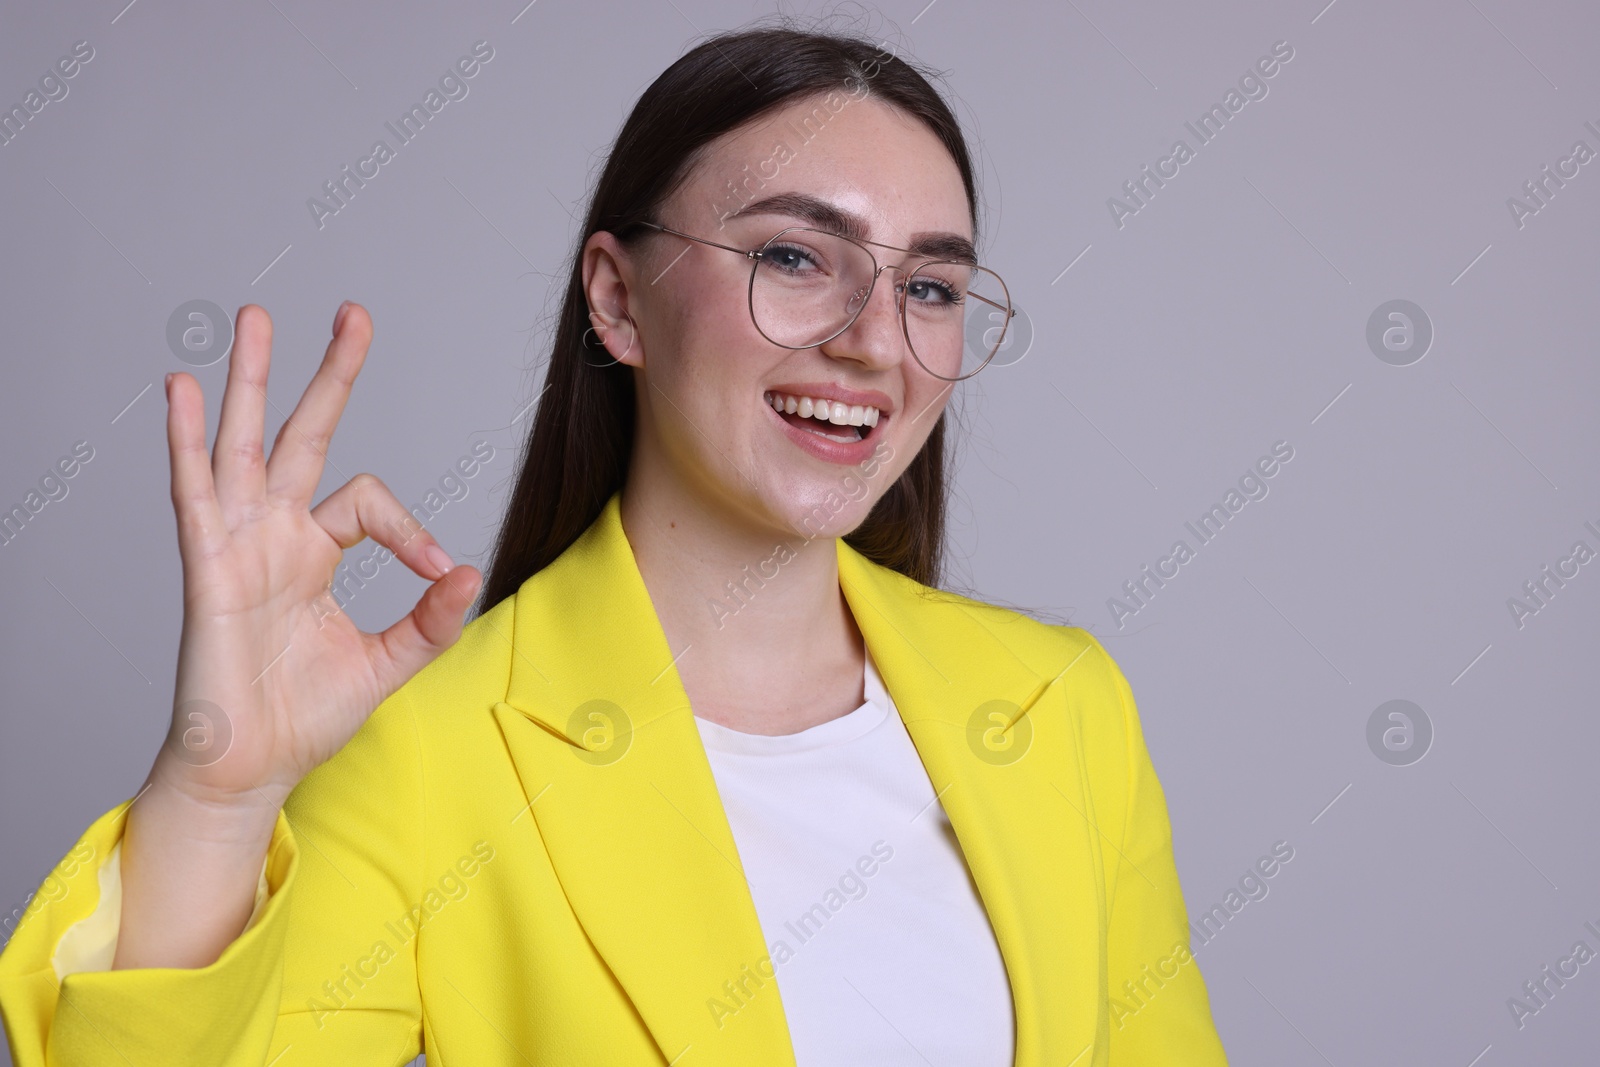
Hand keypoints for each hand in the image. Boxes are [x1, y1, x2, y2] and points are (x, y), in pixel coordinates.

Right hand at [157, 302, 479, 809]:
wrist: (253, 767)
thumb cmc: (307, 716)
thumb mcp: (387, 662)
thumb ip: (429, 620)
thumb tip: (470, 571)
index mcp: (314, 552)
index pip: (367, 501)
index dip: (410, 528)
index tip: (440, 571)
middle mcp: (275, 535)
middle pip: (304, 436)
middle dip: (328, 375)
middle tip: (353, 313)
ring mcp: (238, 544)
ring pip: (244, 445)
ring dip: (250, 381)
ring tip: (256, 316)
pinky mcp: (207, 567)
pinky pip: (194, 493)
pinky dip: (186, 442)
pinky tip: (181, 390)